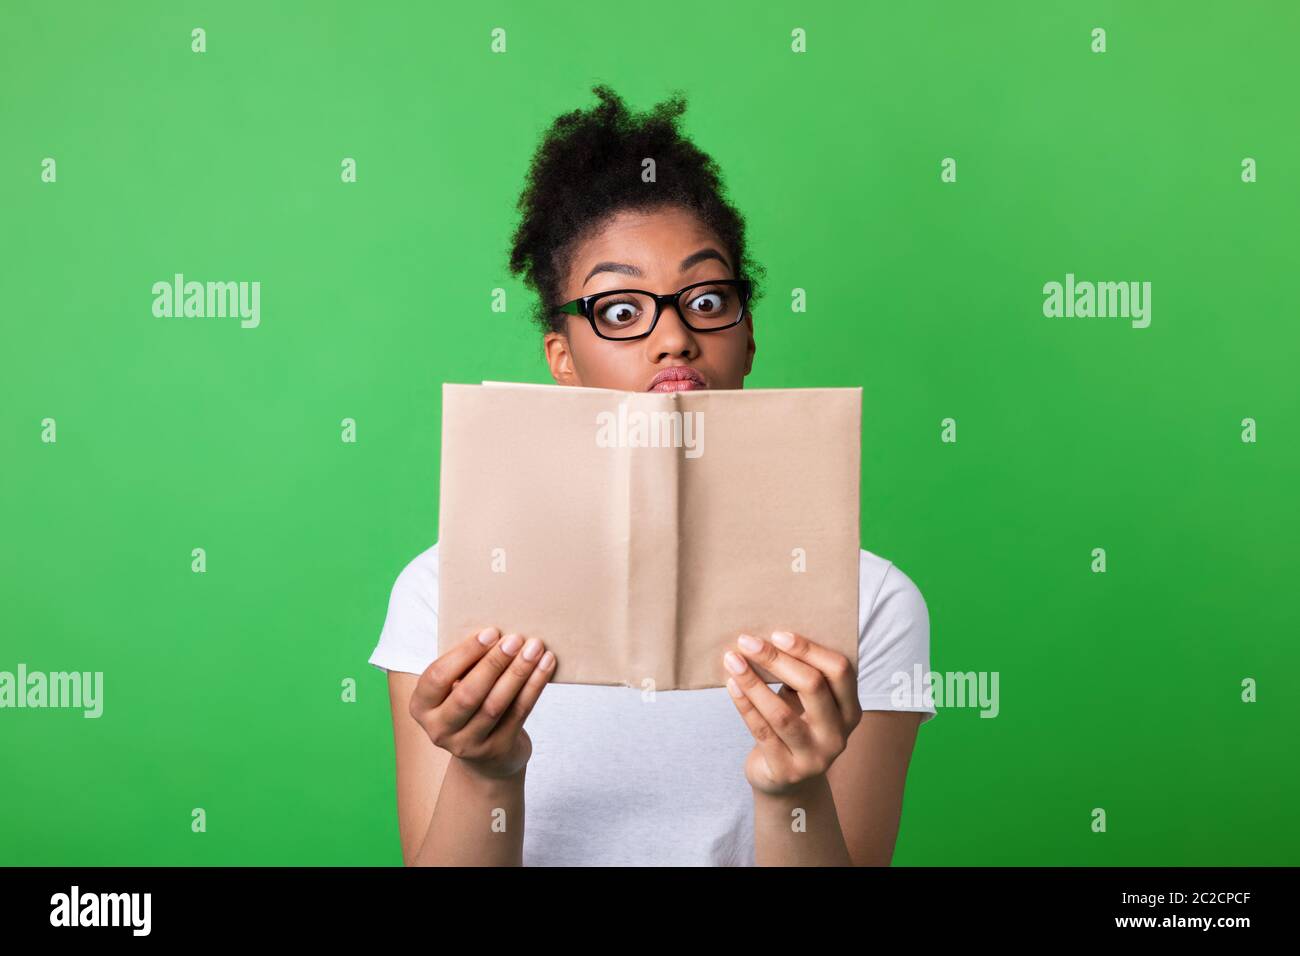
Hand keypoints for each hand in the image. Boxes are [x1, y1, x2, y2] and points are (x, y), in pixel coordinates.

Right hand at [409, 627, 554, 780]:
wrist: (485, 754)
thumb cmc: (469, 702)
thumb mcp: (455, 684)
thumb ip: (465, 664)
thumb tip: (496, 633)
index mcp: (421, 706)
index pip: (438, 677)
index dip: (465, 653)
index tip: (490, 632)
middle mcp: (439, 729)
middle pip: (468, 694)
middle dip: (494, 663)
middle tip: (515, 639)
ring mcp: (467, 744)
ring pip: (495, 705)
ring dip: (518, 673)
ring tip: (535, 649)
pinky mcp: (497, 749)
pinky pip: (519, 713)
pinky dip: (534, 686)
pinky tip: (545, 665)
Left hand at [722, 630, 861, 795]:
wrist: (788, 783)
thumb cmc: (797, 728)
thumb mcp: (810, 705)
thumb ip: (803, 677)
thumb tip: (768, 637)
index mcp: (850, 711)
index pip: (840, 671)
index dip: (809, 649)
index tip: (777, 635)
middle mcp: (838, 735)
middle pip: (813, 686)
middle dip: (776, 660)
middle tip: (747, 641)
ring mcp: (814, 757)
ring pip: (781, 712)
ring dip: (753, 682)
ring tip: (732, 660)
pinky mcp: (787, 771)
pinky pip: (762, 731)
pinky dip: (745, 705)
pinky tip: (732, 685)